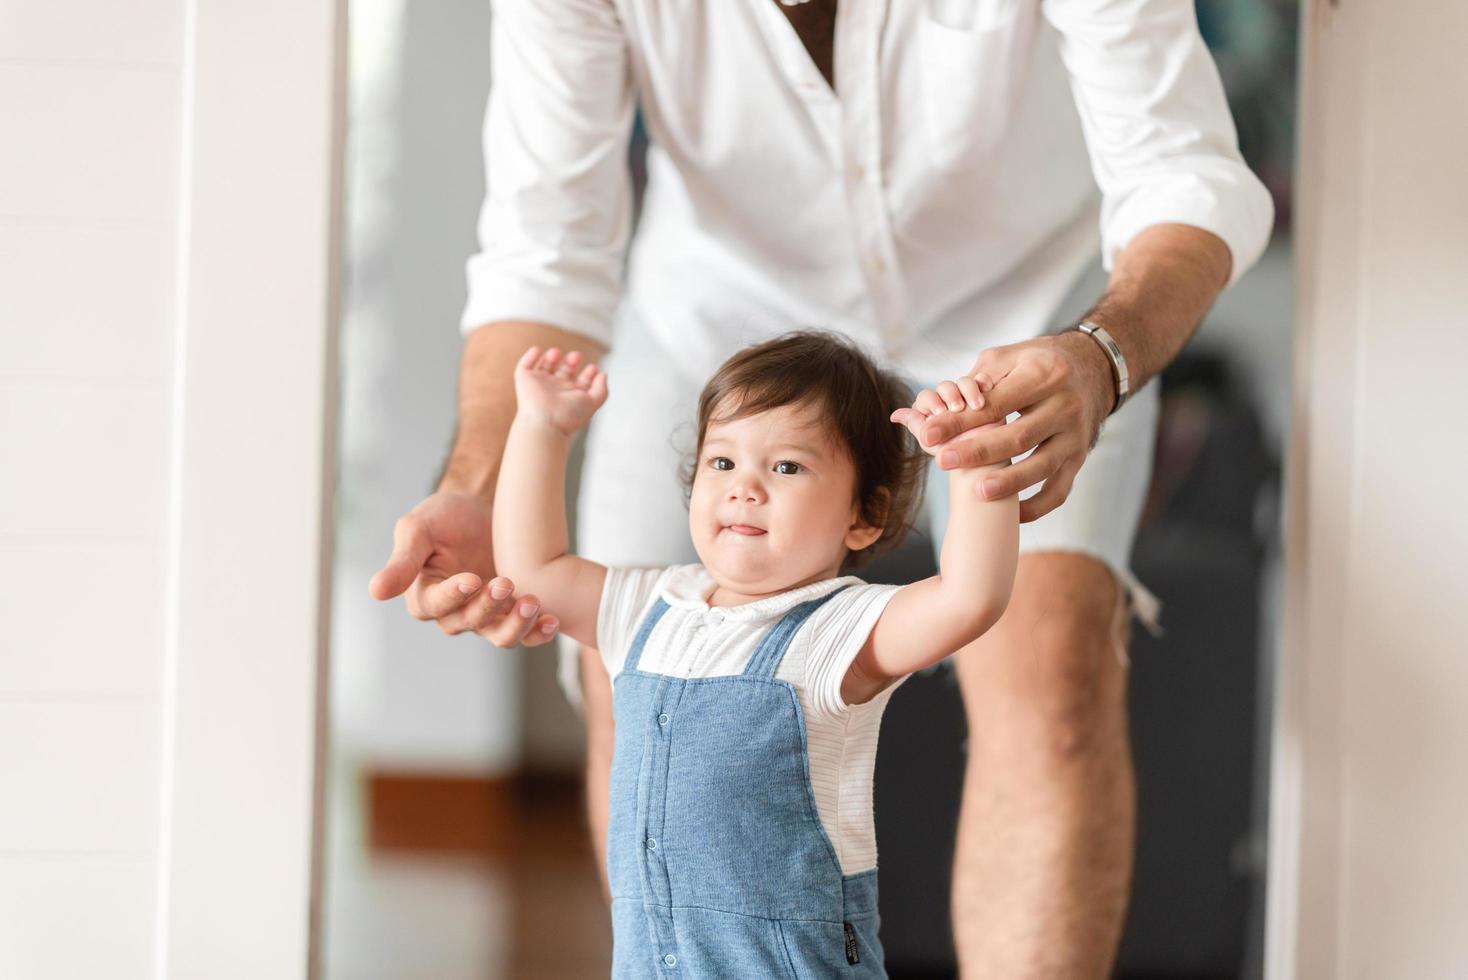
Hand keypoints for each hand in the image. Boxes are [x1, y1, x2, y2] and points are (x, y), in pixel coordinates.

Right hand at [368, 490, 559, 646]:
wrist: (484, 505)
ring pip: (499, 636)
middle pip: (469, 622)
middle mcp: (454, 613)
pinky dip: (538, 632)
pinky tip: (552, 620)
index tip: (471, 579)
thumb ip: (402, 561)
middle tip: (506, 582)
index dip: (453, 596)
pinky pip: (526, 633)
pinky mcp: (512, 612)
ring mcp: (486, 616)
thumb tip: (375, 592)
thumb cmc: (445, 515)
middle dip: (488, 605)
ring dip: (516, 625)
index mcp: (424, 595)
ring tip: (532, 602)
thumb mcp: (417, 530)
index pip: (435, 605)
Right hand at [513, 346, 608, 435]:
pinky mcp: (524, 380)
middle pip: (564, 372)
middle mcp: (555, 391)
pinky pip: (525, 366)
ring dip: (551, 357)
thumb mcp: (593, 402)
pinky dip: (530, 356)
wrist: (544, 422)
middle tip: (576, 356)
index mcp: (571, 397)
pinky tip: (537, 350)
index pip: (581, 382)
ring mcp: (539, 385)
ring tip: (556, 352)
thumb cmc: (569, 414)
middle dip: (571, 362)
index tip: (593, 368)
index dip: (588, 374)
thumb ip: (602, 389)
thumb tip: (603, 374)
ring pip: (545, 367)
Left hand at [889, 375, 999, 459]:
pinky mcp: (985, 396)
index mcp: (930, 408)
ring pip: (964, 382)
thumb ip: (913, 423)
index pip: (927, 396)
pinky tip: (986, 389)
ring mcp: (966, 397)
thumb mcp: (929, 440)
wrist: (977, 464)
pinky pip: (983, 381)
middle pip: (945, 386)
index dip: (931, 400)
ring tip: (975, 405)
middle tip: (956, 408)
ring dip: (968, 389)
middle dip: (949, 394)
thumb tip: (893, 415)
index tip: (939, 412)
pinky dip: (984, 381)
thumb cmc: (951, 455)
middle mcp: (947, 400)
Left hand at [916, 332, 1114, 521]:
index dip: (961, 421)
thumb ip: (978, 382)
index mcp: (1044, 375)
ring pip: (1042, 466)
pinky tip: (1012, 514)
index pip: (996, 403)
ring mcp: (1075, 435)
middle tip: (943, 461)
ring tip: (978, 491)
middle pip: (1018, 436)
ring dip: (1010, 482)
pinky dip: (1037, 506)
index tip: (928, 433)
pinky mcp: (1079, 457)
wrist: (1093, 369)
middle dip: (978, 451)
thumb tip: (945, 412)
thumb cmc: (1038, 363)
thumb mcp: (1009, 358)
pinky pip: (1060, 490)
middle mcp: (1065, 405)